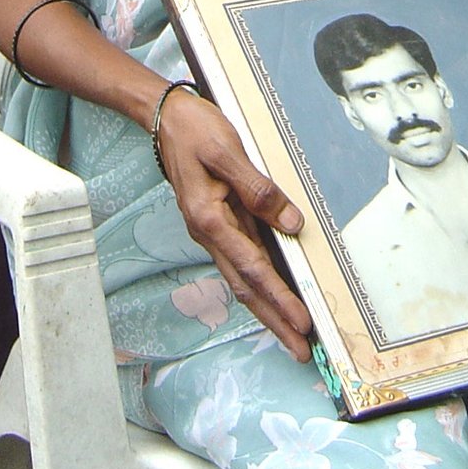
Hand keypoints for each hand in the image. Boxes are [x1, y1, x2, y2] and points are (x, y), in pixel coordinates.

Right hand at [157, 86, 312, 359]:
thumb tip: (290, 224)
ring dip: (267, 306)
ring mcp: (211, 230)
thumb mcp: (228, 152)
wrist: (166, 118)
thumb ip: (259, 190)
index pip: (253, 268)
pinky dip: (258, 282)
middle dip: (274, 320)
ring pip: (242, 277)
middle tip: (301, 350)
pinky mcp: (216, 221)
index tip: (301, 322)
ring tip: (290, 331)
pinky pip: (241, 259)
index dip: (279, 298)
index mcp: (210, 220)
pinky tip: (271, 291)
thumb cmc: (196, 130)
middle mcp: (209, 233)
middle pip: (246, 287)